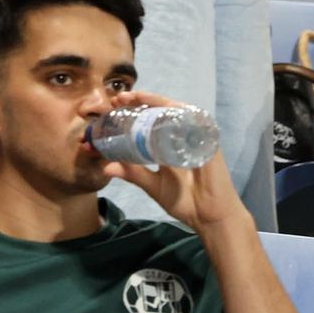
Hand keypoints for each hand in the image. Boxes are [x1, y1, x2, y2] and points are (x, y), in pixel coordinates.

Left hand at [100, 90, 247, 232]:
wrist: (208, 215)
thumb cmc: (184, 201)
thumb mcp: (153, 185)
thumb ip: (133, 174)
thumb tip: (106, 168)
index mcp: (169, 145)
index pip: (151, 123)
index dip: (133, 113)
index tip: (112, 107)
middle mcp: (183, 136)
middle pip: (162, 112)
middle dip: (141, 101)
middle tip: (119, 98)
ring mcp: (196, 136)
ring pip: (176, 112)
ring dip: (156, 102)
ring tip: (136, 97)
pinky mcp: (207, 139)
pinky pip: (193, 120)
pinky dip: (178, 112)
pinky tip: (163, 108)